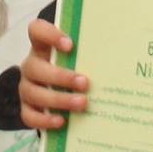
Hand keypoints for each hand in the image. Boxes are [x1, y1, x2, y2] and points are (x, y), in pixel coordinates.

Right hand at [18, 16, 88, 130]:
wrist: (61, 91)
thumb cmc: (75, 69)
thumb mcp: (80, 58)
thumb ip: (92, 52)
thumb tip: (125, 53)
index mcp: (43, 47)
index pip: (37, 30)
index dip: (49, 35)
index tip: (70, 45)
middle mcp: (31, 66)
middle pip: (35, 67)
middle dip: (60, 76)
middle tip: (85, 83)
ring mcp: (27, 88)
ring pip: (33, 93)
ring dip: (59, 99)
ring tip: (82, 103)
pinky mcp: (27, 109)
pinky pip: (29, 115)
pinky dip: (45, 119)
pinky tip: (62, 121)